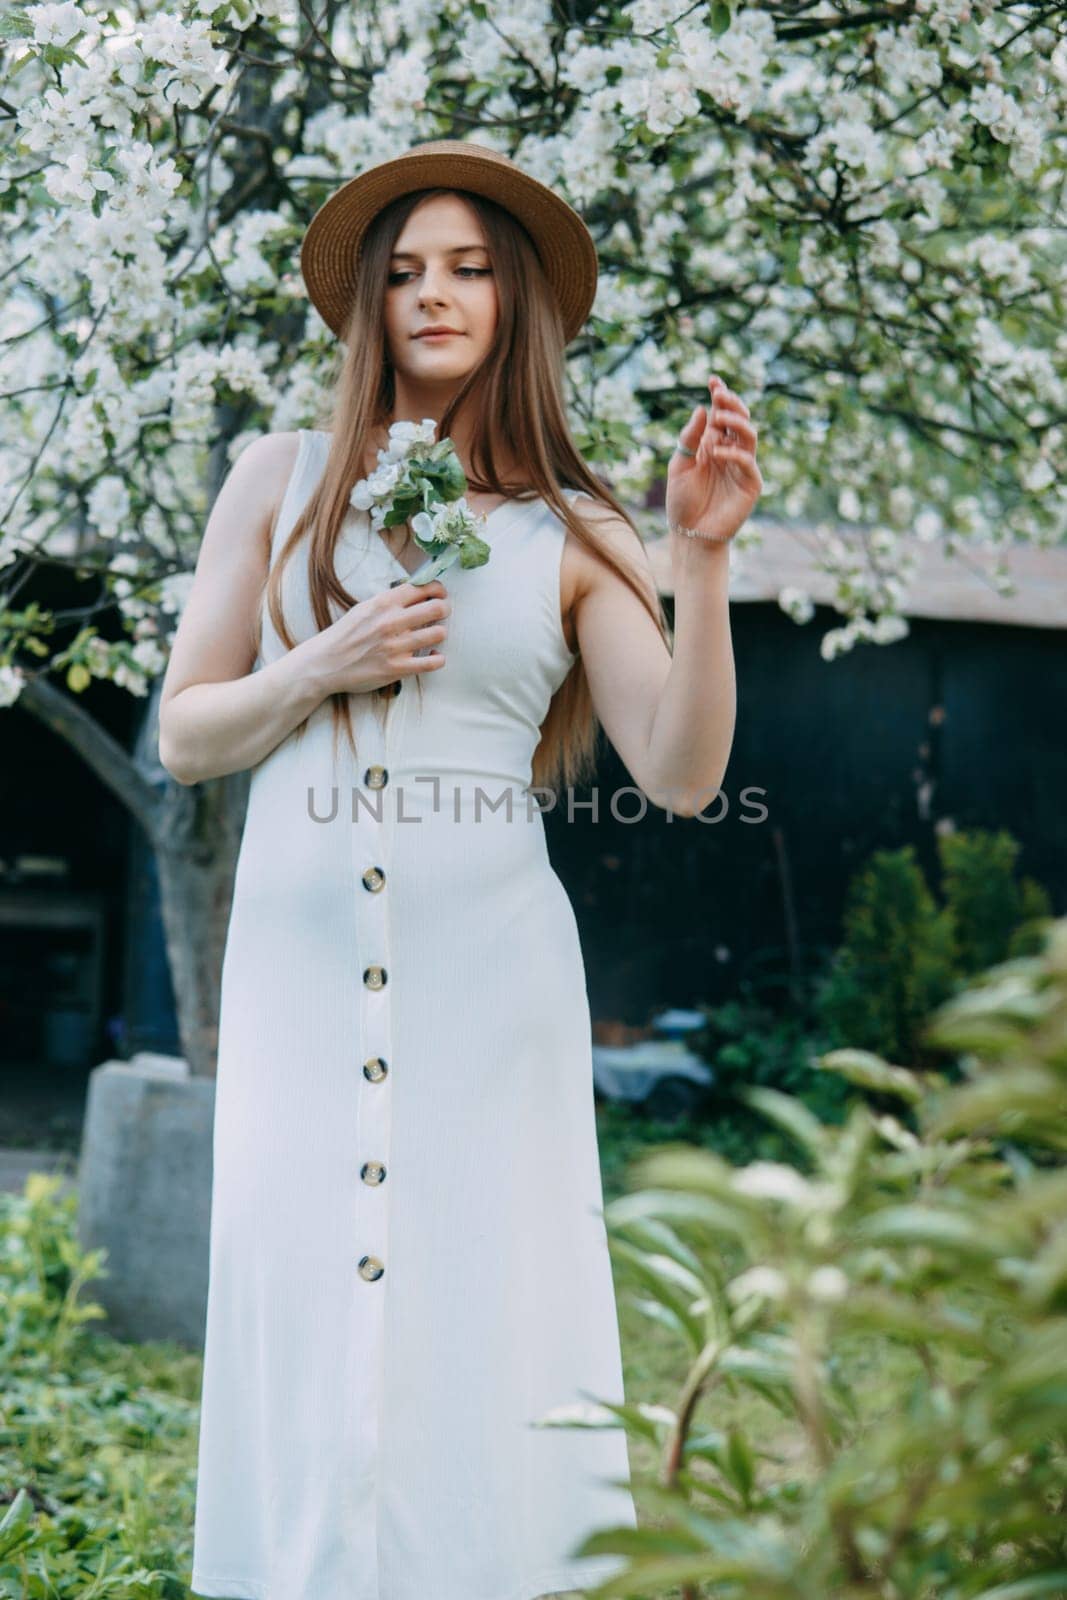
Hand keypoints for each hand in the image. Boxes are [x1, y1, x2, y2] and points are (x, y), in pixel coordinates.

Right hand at [304, 579, 450, 695]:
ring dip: (440, 633)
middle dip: (445, 609)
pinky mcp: (397, 668)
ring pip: (438, 633)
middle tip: (443, 613)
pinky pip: (432, 663)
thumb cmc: (345, 635)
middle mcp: (391, 622)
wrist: (325, 663)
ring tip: (434, 635)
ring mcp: (395, 646)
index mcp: (383, 603)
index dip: (438, 589)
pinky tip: (434, 656)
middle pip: (437, 608)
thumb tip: (417, 593)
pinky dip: (438, 659)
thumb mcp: (364, 609)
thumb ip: (389, 602)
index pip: (422, 587)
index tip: (440, 594)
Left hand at [665, 374, 761, 544]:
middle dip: (731, 403)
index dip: (720, 395)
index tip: (712, 380)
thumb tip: (702, 409)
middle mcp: (730, 451)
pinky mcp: (750, 484)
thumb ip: (689, 438)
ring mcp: (742, 467)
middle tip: (720, 394)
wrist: (689, 534)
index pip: (720, 414)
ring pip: (749, 435)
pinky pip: (747, 461)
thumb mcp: (679, 465)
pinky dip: (732, 453)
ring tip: (719, 418)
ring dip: (735, 422)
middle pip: (738, 419)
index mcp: (713, 443)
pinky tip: (715, 452)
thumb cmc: (682, 501)